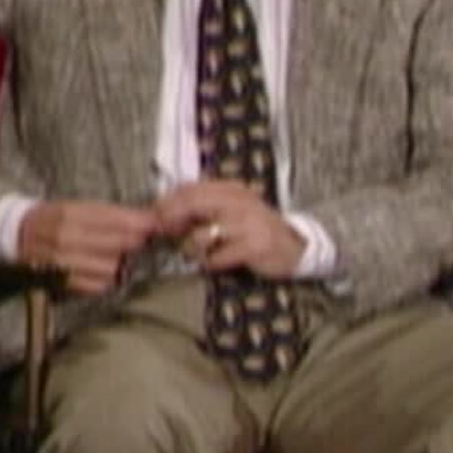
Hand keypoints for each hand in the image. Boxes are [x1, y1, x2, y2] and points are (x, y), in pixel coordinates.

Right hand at [16, 200, 158, 294]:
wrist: (13, 237)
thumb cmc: (52, 221)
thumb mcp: (76, 207)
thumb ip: (111, 214)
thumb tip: (150, 220)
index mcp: (71, 213)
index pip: (118, 220)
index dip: (143, 224)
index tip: (158, 226)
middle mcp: (66, 237)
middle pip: (120, 244)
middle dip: (134, 244)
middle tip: (139, 243)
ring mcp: (62, 261)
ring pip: (111, 268)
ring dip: (119, 265)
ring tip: (114, 259)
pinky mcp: (61, 282)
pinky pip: (97, 286)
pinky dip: (105, 281)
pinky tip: (101, 274)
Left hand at [154, 180, 303, 279]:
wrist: (296, 247)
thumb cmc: (253, 229)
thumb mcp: (230, 210)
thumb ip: (201, 208)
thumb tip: (163, 211)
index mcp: (231, 189)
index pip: (189, 189)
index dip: (167, 203)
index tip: (156, 217)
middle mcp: (240, 202)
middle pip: (191, 204)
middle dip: (171, 221)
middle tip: (167, 233)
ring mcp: (249, 223)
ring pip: (202, 234)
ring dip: (192, 248)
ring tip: (197, 253)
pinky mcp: (255, 246)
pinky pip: (218, 256)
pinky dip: (210, 262)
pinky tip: (214, 263)